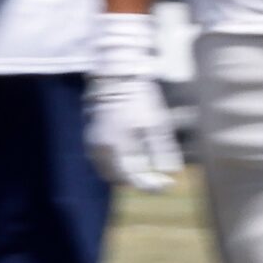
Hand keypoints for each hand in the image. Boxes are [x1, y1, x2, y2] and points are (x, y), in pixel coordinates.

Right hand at [87, 76, 179, 191]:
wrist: (117, 76)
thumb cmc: (139, 98)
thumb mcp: (156, 125)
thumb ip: (162, 151)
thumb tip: (172, 172)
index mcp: (115, 147)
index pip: (133, 179)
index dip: (152, 185)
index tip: (168, 183)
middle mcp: (99, 148)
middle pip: (118, 179)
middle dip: (139, 181)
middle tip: (158, 177)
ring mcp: (92, 143)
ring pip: (108, 172)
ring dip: (126, 175)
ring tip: (147, 169)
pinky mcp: (91, 137)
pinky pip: (102, 162)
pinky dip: (117, 165)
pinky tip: (132, 158)